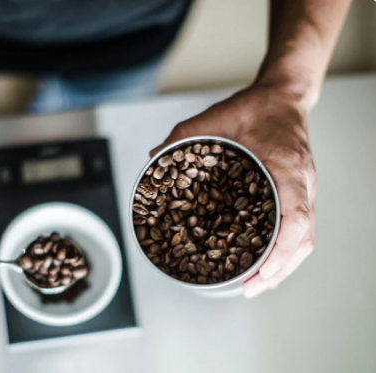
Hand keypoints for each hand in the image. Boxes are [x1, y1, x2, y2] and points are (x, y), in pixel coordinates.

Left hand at [151, 83, 315, 297]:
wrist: (283, 96)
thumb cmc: (257, 107)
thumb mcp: (216, 117)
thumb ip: (183, 135)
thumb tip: (155, 158)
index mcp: (287, 168)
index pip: (298, 219)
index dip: (282, 252)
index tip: (263, 272)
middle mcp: (302, 183)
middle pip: (303, 239)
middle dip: (279, 270)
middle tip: (251, 288)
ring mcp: (305, 188)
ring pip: (305, 238)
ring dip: (284, 265)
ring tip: (258, 283)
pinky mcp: (299, 190)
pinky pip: (300, 227)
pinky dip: (286, 250)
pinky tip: (268, 260)